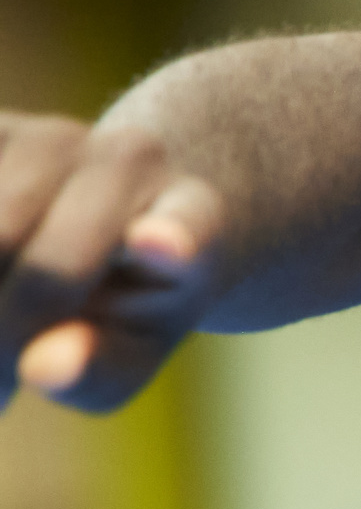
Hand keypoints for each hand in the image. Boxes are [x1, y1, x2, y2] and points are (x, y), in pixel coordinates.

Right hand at [0, 110, 226, 410]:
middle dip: (4, 341)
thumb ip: (94, 373)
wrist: (108, 210)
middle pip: (47, 271)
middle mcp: (131, 162)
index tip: (163, 246)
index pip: (189, 227)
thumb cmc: (120, 302)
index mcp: (193, 219)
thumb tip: (45, 367)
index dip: (174, 240)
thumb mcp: (124, 354)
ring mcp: (55, 135)